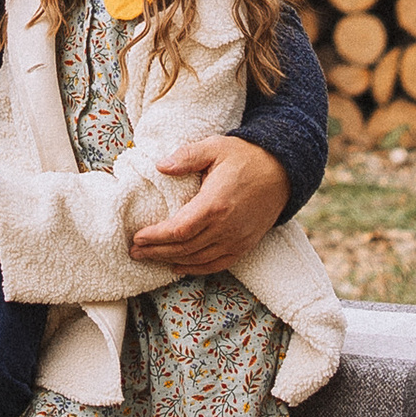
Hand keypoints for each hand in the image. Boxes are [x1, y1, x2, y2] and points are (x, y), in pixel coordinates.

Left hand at [128, 135, 287, 274]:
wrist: (282, 171)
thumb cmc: (245, 156)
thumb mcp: (214, 147)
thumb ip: (186, 156)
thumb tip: (160, 166)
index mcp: (215, 203)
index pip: (178, 230)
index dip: (155, 237)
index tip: (136, 238)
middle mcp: (226, 227)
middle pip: (184, 248)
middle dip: (156, 252)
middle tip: (134, 252)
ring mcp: (237, 239)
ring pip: (198, 259)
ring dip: (172, 261)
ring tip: (150, 258)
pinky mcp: (245, 245)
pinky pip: (217, 264)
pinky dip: (196, 269)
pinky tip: (179, 266)